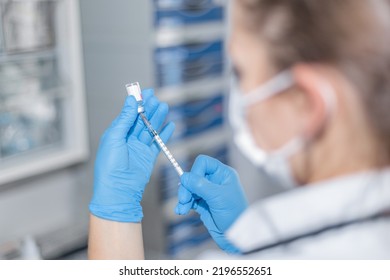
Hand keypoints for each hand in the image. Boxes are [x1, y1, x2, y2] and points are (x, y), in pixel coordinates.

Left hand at [89, 89, 174, 222]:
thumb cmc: (110, 166)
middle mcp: (128, 140)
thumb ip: (125, 119)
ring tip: (164, 107)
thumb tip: (130, 101)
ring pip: (150, 130)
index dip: (137, 104)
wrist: (118, 190)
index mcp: (116, 134)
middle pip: (141, 120)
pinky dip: (164, 134)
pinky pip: (158, 143)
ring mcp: (139, 148)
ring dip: (157, 118)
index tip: (144, 93)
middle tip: (156, 98)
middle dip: (149, 109)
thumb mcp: (115, 137)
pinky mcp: (148, 157)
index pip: (128, 115)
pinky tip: (170, 125)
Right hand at [175, 155, 247, 252]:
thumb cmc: (233, 214)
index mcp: (223, 174)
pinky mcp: (203, 204)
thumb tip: (184, 176)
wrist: (235, 237)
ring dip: (184, 197)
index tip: (191, 184)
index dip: (195, 171)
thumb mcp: (217, 197)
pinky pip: (189, 199)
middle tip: (183, 199)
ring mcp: (208, 192)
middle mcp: (215, 181)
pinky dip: (184, 204)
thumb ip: (200, 185)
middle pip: (193, 176)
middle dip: (187, 187)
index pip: (203, 163)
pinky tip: (181, 211)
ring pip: (189, 188)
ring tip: (183, 208)